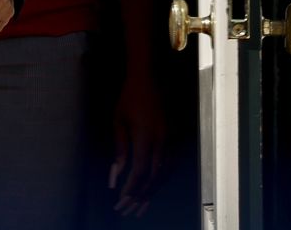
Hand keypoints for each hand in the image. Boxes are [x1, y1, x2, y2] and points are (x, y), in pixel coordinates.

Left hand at [108, 70, 165, 217]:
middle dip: (140, 197)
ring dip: (152, 192)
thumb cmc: (129, 98)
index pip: (139, 172)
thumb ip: (119, 150)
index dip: (130, 190)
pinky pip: (170, 166)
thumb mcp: (118, 122)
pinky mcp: (175, 138)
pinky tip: (153, 188)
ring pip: (164, 174)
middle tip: (128, 211)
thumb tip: (115, 175)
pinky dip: (161, 180)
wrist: (150, 78)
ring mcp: (171, 140)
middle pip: (153, 178)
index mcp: (146, 138)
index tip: (120, 203)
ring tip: (141, 207)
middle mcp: (162, 142)